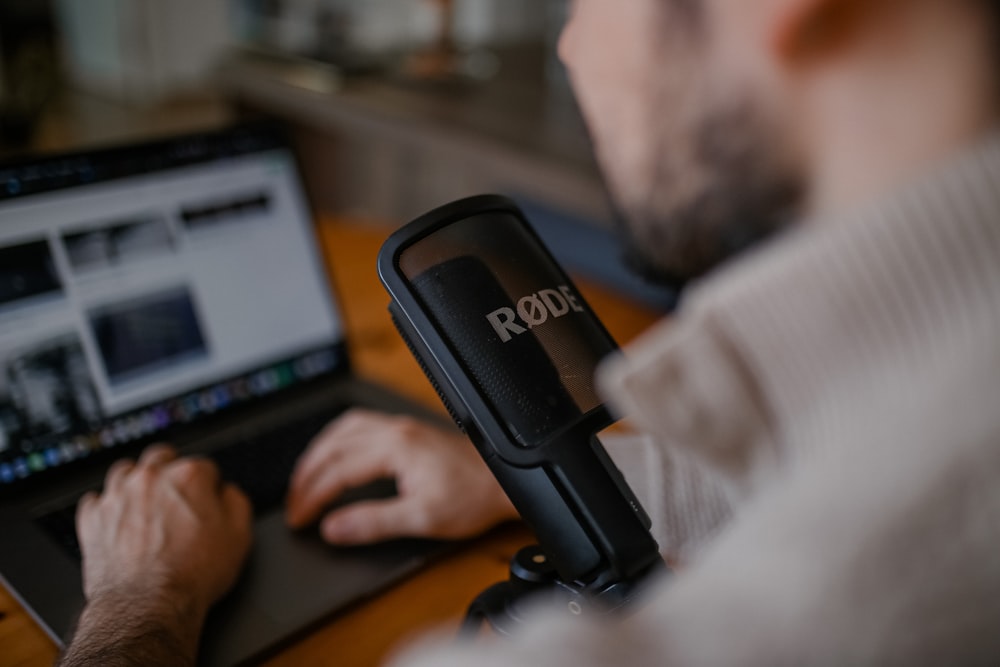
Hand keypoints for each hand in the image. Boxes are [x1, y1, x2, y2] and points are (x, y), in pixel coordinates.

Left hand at [76, 445, 252, 622]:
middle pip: (162, 457)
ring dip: (137, 482)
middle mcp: (151, 478)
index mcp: (189, 476)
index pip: (205, 466)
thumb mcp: (239, 537)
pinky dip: (106, 507)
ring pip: (126, 470)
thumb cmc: (193, 574)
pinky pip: (95, 499)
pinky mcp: (92, 518)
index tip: (207, 503)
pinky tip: (118, 521)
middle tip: (178, 497)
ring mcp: (117, 495)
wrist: (147, 606)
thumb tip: (227, 492)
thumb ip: (236, 502)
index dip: (209, 486)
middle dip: (172, 472)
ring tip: (146, 505)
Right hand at [285, 408, 517, 544]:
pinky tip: (337, 452)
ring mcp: (403, 427)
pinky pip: (361, 425)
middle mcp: (396, 430)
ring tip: (304, 477)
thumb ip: (372, 523)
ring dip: (320, 451)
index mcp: (396, 447)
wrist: (505, 483)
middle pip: (334, 444)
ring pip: (345, 428)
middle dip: (307, 473)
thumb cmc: (472, 498)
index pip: (338, 470)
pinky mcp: (410, 431)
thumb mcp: (421, 518)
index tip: (298, 518)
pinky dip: (338, 440)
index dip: (312, 496)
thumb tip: (332, 528)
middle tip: (292, 502)